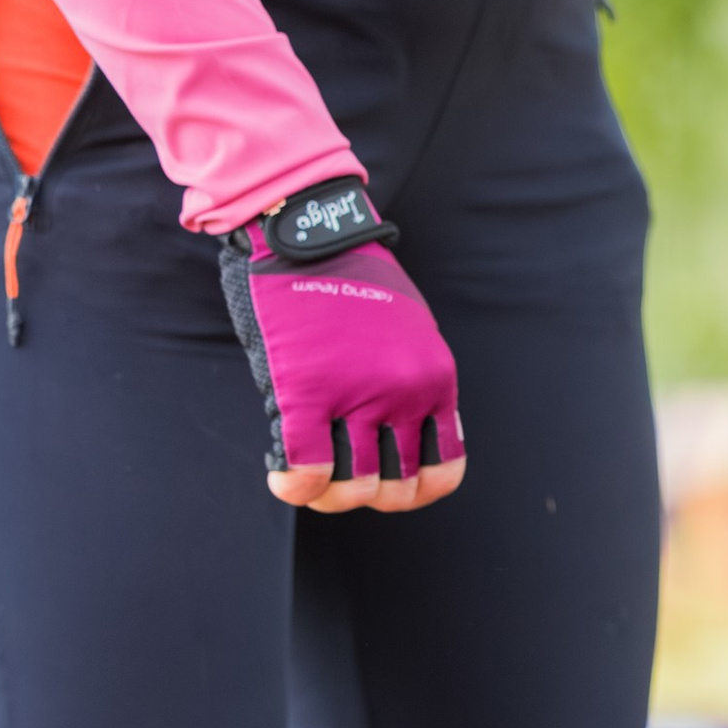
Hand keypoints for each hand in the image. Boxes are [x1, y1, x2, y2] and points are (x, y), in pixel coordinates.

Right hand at [216, 180, 466, 516]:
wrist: (311, 230)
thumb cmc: (351, 279)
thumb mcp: (406, 332)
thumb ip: (408, 384)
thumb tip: (394, 439)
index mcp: (436, 381)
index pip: (444, 471)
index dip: (414, 490)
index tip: (386, 476)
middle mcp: (404, 395)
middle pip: (396, 491)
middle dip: (366, 496)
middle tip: (338, 476)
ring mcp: (356, 396)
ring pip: (353, 490)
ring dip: (329, 497)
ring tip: (310, 475)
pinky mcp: (305, 390)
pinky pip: (306, 471)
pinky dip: (294, 487)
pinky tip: (282, 475)